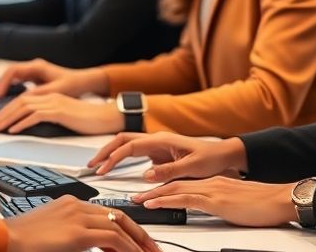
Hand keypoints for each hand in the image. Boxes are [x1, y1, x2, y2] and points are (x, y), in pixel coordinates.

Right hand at [0, 58, 104, 97]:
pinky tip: (7, 101)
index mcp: (37, 66)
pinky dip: (11, 91)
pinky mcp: (35, 79)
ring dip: (4, 90)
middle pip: (10, 75)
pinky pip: (18, 83)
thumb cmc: (72, 84)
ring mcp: (33, 72)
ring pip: (13, 79)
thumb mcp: (55, 90)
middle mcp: (33, 67)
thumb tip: (23, 99)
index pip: (13, 71)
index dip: (3, 83)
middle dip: (0, 88)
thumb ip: (39, 93)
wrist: (83, 81)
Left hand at [0, 93, 123, 135]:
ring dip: (7, 119)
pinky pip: (35, 116)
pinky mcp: (60, 111)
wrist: (106, 117)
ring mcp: (55, 102)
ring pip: (24, 107)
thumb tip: (32, 126)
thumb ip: (49, 118)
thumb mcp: (64, 117)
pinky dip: (22, 123)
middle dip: (2, 114)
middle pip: (19, 102)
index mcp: (51, 96)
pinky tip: (13, 130)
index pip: (23, 100)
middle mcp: (50, 96)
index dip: (7, 110)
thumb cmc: (89, 120)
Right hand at [6, 195, 160, 251]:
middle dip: (138, 233)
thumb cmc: (20, 241)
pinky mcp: (78, 232)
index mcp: (69, 203)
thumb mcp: (52, 235)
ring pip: (119, 226)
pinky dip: (127, 248)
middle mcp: (76, 205)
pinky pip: (112, 239)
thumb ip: (71, 236)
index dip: (124, 227)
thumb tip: (86, 245)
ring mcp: (77, 216)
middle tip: (151, 248)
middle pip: (118, 215)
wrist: (2, 241)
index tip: (135, 241)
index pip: (106, 212)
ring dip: (137, 243)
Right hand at [88, 132, 246, 179]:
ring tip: (98, 166)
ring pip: (127, 145)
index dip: (113, 157)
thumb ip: (168, 171)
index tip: (102, 169)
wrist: (224, 155)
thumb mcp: (192, 167)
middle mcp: (157, 140)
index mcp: (162, 140)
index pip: (129, 146)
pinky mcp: (159, 154)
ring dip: (111, 153)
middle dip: (105, 151)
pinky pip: (135, 154)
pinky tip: (115, 168)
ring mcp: (157, 146)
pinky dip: (122, 159)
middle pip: (123, 140)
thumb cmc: (211, 158)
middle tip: (91, 165)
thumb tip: (145, 175)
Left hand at [134, 176, 297, 227]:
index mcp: (213, 183)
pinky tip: (154, 203)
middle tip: (133, 198)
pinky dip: (167, 200)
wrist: (279, 199)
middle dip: (152, 191)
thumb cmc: (261, 204)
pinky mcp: (216, 200)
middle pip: (173, 185)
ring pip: (175, 190)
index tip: (147, 195)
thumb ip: (217, 202)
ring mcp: (211, 190)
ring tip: (137, 201)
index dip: (162, 189)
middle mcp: (209, 183)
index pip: (182, 185)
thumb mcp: (233, 202)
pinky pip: (186, 199)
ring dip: (153, 196)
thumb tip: (206, 208)